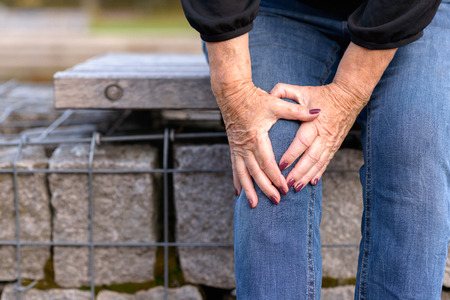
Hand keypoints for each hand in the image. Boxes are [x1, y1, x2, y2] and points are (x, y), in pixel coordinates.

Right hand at [217, 81, 319, 207]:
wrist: (232, 94)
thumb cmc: (255, 99)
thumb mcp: (276, 104)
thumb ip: (296, 111)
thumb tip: (317, 113)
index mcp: (256, 137)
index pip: (267, 162)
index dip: (276, 177)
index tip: (285, 188)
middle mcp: (245, 146)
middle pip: (255, 172)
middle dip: (266, 188)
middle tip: (277, 201)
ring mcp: (237, 148)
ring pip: (242, 174)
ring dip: (249, 190)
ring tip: (253, 205)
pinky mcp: (233, 148)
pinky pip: (235, 168)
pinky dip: (237, 181)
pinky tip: (238, 193)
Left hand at [270, 82, 366, 190]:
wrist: (348, 96)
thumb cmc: (321, 94)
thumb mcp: (302, 90)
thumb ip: (283, 91)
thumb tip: (268, 95)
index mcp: (314, 121)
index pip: (302, 141)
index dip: (292, 154)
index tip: (280, 165)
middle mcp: (324, 134)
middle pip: (311, 157)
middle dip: (299, 172)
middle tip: (287, 183)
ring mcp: (331, 142)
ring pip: (319, 163)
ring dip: (307, 176)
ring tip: (296, 187)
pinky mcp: (334, 146)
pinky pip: (326, 162)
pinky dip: (319, 173)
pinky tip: (311, 183)